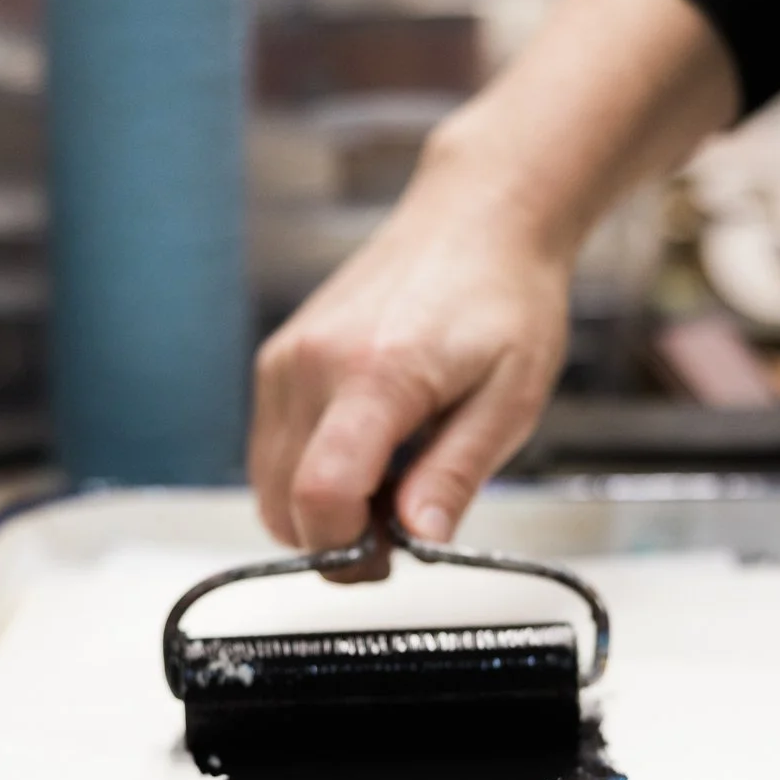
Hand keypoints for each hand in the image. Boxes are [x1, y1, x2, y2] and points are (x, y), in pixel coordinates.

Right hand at [248, 0, 737, 556]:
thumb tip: (420, 539)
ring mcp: (285, 359)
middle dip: (338, 541)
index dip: (350, 552)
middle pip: (283, 503)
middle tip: (405, 529)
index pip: (322, 495)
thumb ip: (456, 473)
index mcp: (374, 374)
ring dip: (322, 510)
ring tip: (396, 484)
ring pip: (269, 484)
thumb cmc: (506, 300)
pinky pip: (272, 449)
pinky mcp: (278, 359)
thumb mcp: (510, 400)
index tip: (393, 559)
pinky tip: (373, 455)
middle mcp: (311, 364)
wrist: (478, 219)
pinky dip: (310, 474)